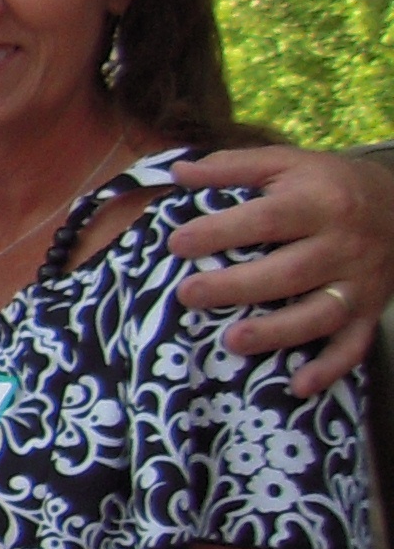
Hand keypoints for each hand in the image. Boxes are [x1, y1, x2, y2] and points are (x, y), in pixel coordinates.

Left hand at [167, 146, 393, 395]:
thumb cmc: (326, 184)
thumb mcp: (286, 163)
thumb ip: (233, 166)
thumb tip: (178, 171)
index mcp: (319, 203)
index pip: (268, 220)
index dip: (222, 232)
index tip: (177, 244)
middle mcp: (344, 245)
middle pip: (290, 272)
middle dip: (238, 287)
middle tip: (188, 295)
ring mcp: (360, 283)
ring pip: (321, 314)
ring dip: (278, 332)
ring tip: (232, 341)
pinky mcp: (370, 312)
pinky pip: (355, 346)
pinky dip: (330, 369)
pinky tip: (299, 386)